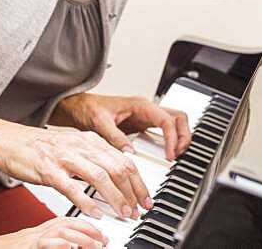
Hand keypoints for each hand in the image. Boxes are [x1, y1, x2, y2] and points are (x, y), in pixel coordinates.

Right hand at [0, 125, 151, 220]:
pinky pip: (72, 187)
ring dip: (115, 198)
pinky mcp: (48, 170)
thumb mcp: (73, 147)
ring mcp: (64, 157)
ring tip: (123, 213)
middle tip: (137, 210)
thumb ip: (94, 158)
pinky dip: (87, 202)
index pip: (123, 159)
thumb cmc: (40, 147)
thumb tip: (116, 174)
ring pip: (99, 176)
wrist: (9, 140)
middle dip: (132, 192)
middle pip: (116, 167)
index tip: (144, 198)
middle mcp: (80, 145)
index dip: (138, 182)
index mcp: (89, 140)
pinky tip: (96, 213)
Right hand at [0, 217, 106, 248]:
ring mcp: (32, 238)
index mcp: (43, 230)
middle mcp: (38, 231)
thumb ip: (54, 244)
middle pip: (68, 222)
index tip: (102, 235)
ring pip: (60, 230)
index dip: (88, 227)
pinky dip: (60, 244)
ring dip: (81, 237)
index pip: (68, 221)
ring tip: (95, 244)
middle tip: (103, 240)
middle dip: (89, 230)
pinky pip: (45, 243)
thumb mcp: (38, 245)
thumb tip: (74, 247)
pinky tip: (70, 246)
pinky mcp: (27, 246)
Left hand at [51, 93, 191, 160]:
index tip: (169, 155)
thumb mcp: (99, 122)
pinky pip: (164, 131)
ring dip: (179, 138)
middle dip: (183, 136)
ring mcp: (146, 117)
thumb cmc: (88, 108)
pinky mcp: (142, 126)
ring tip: (175, 156)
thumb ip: (114, 137)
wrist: (78, 107)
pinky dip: (170, 141)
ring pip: (174, 123)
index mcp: (139, 105)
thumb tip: (130, 153)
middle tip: (178, 155)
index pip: (166, 119)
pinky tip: (165, 154)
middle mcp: (146, 110)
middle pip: (178, 118)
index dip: (171, 138)